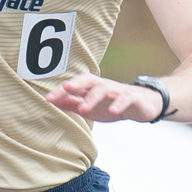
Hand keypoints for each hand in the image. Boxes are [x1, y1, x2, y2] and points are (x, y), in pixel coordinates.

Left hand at [45, 74, 164, 122]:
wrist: (142, 105)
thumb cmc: (111, 104)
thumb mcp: (89, 106)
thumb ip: (71, 103)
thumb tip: (51, 100)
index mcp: (91, 88)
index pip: (75, 85)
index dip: (61, 91)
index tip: (49, 98)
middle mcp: (103, 86)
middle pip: (89, 80)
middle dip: (77, 84)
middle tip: (66, 88)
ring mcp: (118, 91)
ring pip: (105, 90)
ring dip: (93, 98)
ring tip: (84, 108)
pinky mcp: (132, 98)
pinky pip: (124, 99)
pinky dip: (118, 104)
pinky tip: (112, 111)